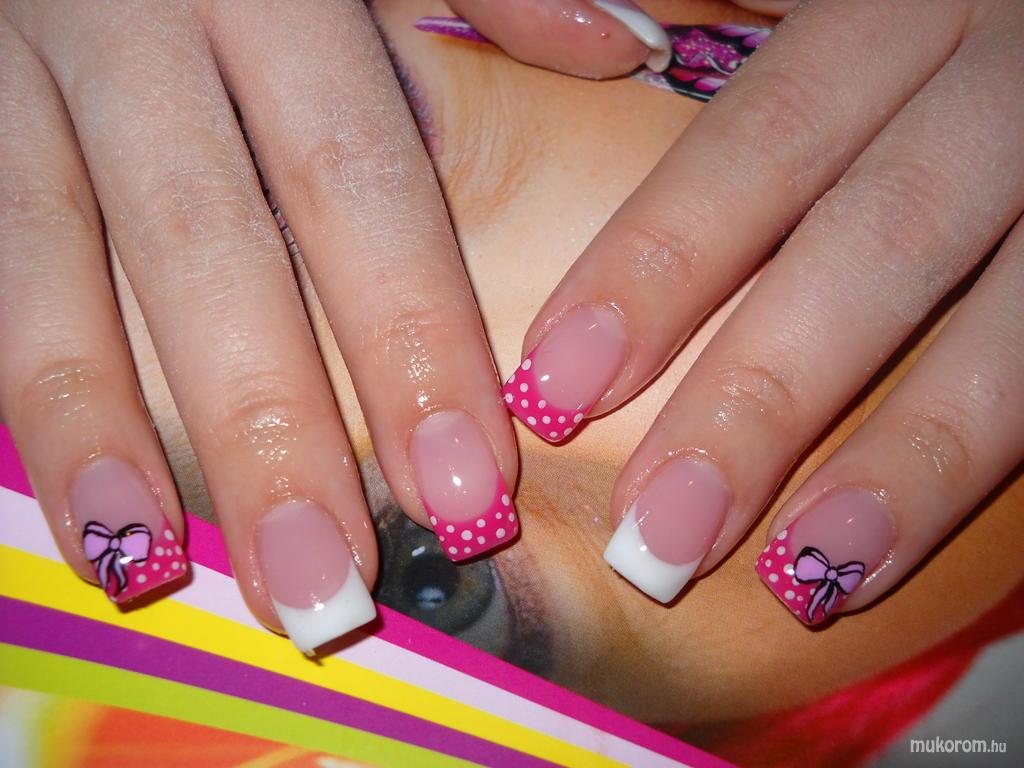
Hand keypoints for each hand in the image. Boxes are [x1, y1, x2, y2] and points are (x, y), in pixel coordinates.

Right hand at [0, 0, 517, 653]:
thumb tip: (623, 48)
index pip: (357, 181)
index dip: (410, 340)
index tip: (466, 488)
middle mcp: (134, 27)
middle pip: (210, 248)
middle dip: (271, 428)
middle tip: (326, 589)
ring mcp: (16, 68)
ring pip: (50, 262)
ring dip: (102, 429)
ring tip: (153, 567)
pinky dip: (21, 380)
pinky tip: (68, 490)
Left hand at [499, 0, 1023, 623]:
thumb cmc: (930, 30)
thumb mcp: (837, 2)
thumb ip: (732, 36)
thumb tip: (598, 71)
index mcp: (900, 6)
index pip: (761, 143)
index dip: (655, 264)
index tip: (554, 384)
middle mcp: (1001, 74)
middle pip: (875, 242)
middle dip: (760, 396)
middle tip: (657, 530)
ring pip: (1006, 324)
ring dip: (901, 459)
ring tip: (796, 574)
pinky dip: (979, 464)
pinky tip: (885, 548)